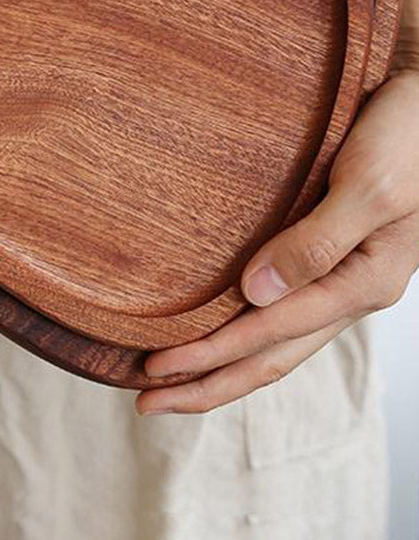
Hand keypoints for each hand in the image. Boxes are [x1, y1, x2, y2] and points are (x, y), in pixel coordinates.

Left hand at [136, 50, 418, 413]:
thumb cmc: (409, 136)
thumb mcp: (371, 187)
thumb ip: (317, 243)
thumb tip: (255, 295)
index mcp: (362, 282)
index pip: (270, 334)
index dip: (209, 355)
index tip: (154, 368)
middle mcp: (350, 291)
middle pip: (270, 358)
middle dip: (208, 384)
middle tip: (146, 404)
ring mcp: (341, 279)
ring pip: (276, 342)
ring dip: (222, 367)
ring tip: (171, 382)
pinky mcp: (331, 258)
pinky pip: (282, 312)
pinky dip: (241, 332)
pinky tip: (213, 331)